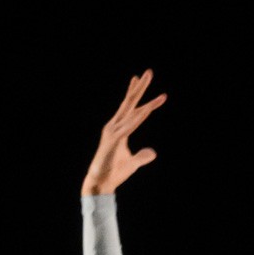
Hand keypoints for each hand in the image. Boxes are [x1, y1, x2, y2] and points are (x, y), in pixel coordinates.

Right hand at [81, 70, 166, 194]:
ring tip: (146, 79)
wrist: (100, 182)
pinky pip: (129, 126)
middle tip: (149, 72)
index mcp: (119, 129)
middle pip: (130, 103)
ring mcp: (113, 131)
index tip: (150, 87)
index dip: (143, 99)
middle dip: (140, 87)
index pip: (133, 111)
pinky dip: (138, 117)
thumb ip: (142, 156)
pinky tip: (147, 108)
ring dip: (140, 95)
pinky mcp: (113, 140)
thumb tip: (153, 152)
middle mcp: (115, 126)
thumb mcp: (132, 163)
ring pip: (130, 110)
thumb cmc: (114, 172)